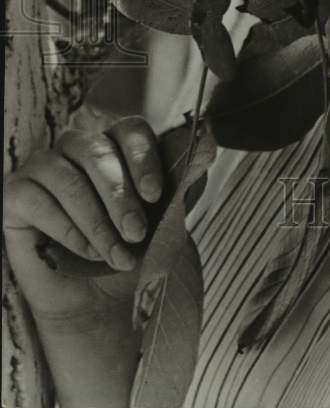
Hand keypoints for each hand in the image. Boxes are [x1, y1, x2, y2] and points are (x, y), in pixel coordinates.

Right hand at [3, 116, 163, 324]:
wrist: (101, 303)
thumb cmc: (134, 251)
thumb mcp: (166, 216)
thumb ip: (183, 178)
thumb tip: (208, 139)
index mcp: (118, 145)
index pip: (130, 129)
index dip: (143, 158)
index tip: (155, 194)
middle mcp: (79, 148)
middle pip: (97, 151)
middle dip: (120, 196)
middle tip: (137, 233)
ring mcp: (45, 168)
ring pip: (68, 177)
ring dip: (97, 221)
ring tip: (117, 255)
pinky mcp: (16, 195)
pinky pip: (37, 200)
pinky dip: (66, 229)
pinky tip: (87, 252)